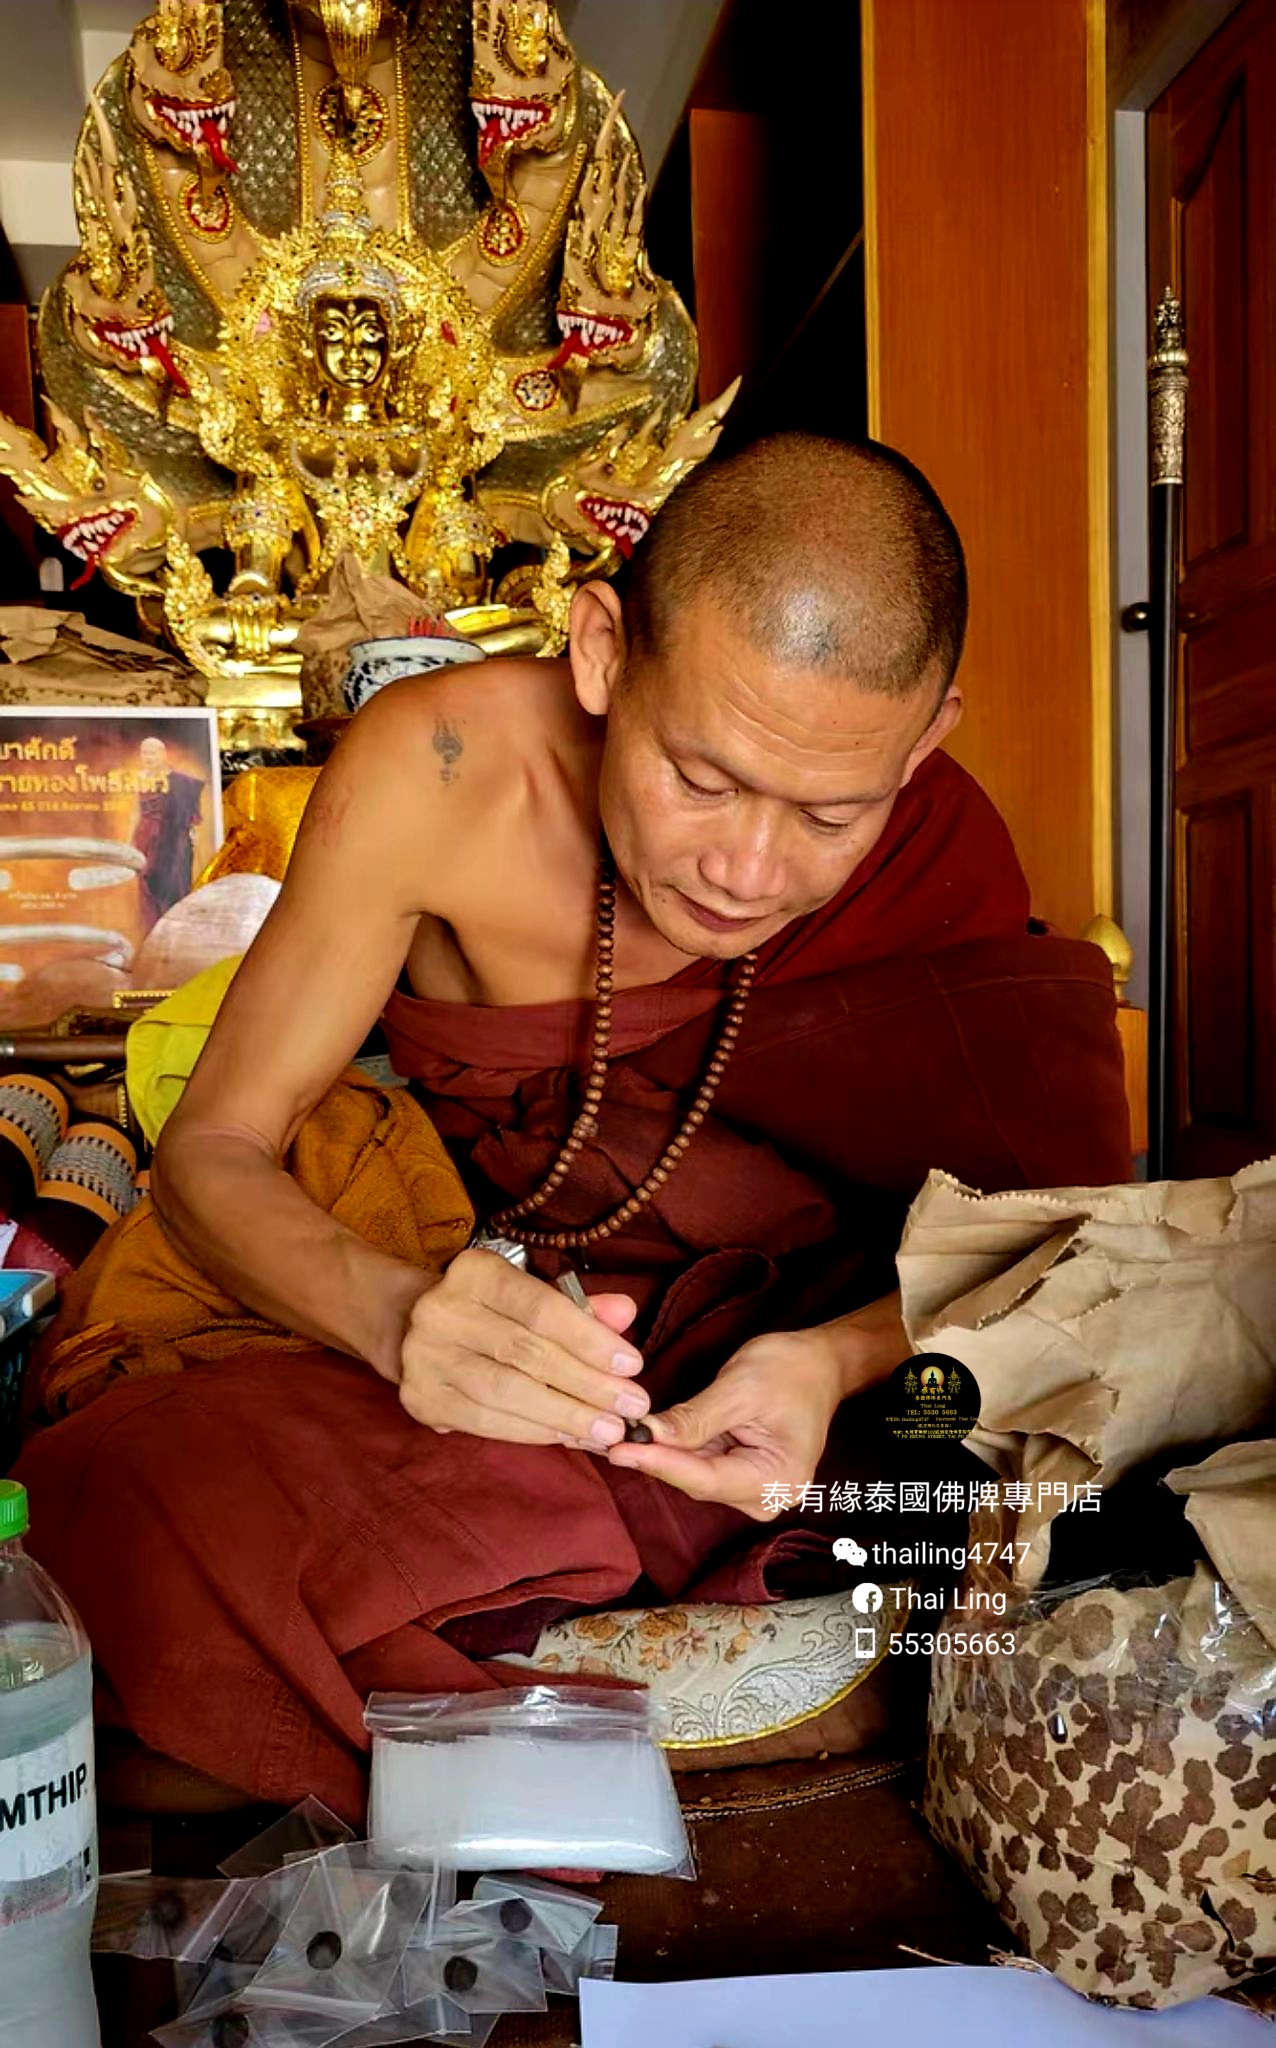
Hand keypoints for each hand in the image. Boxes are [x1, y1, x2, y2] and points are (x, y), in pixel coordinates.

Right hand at [399, 1247, 649, 1446]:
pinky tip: (569, 1436)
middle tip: (631, 1407)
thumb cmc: (491, 1311)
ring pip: (506, 1393)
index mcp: (474, 1272)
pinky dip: (534, 1432)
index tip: (632, 1365)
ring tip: (608, 1430)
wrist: (411, 1328)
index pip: (540, 1307)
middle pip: (527, 1353)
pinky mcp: (420, 1398)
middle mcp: (442, 1311)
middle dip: (587, 1384)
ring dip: (565, 1416)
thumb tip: (625, 1313)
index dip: (589, 1339)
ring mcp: (425, 1357)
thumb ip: (579, 1306)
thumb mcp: (532, 1296)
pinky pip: (486, 1422)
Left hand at [605, 1330, 843, 1521]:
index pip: (705, 1479)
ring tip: (621, 1435)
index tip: (619, 1449)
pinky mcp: (741, 1476)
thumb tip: (647, 1434)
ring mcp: (754, 1489)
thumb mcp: (740, 1389)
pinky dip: (675, 1449)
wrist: (819, 1364)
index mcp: (777, 1479)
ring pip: (694, 1475)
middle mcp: (766, 1496)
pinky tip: (646, 1436)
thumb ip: (694, 1418)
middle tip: (609, 1438)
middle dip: (656, 1458)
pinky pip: (701, 1466)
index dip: (659, 1464)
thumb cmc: (790, 1370)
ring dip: (662, 1454)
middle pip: (696, 1482)